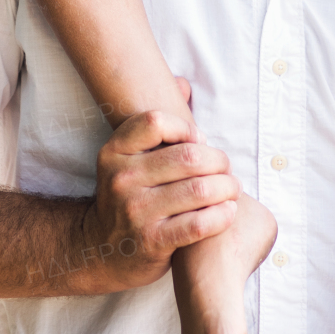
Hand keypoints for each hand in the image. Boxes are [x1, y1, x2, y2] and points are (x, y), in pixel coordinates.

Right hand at [81, 110, 240, 289]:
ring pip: (200, 189)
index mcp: (114, 152)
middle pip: (189, 157)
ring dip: (227, 187)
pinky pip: (200, 223)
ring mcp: (136, 212)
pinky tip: (228, 211)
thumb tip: (182, 84)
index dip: (186, 128)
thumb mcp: (126, 158)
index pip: (157, 121)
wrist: (102, 249)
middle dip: (218, 160)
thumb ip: (153, 122)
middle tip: (226, 168)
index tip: (198, 142)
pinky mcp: (153, 242)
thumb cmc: (128, 195)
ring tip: (232, 188)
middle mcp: (122, 179)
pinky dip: (222, 215)